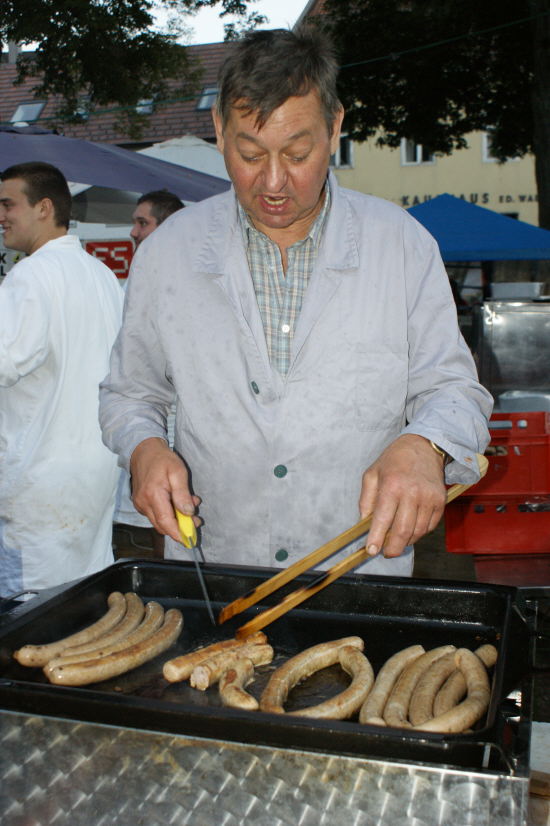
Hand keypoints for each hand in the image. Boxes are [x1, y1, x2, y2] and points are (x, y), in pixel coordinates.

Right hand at [130, 437, 199, 542]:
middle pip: (162, 526)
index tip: (189, 540)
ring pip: (159, 522)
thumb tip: (188, 512)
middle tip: (196, 520)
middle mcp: (143, 503)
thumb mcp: (178, 472)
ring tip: (189, 507)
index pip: (166, 522)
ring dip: (174, 520)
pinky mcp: (140, 504)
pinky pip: (155, 515)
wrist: (143, 451)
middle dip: (180, 528)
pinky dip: (167, 514)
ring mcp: (140, 504)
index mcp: (153, 495)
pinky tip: (177, 504)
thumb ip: (183, 494)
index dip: (178, 534)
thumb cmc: (162, 459)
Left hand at [359, 434, 445, 557]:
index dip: (376, 539)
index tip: (371, 550)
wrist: (424, 446)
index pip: (383, 520)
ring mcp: (429, 498)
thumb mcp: (372, 474)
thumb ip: (366, 500)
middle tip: (386, 552)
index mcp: (392, 486)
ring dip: (406, 541)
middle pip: (403, 531)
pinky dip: (419, 532)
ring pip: (418, 532)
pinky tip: (411, 528)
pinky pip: (429, 526)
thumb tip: (364, 523)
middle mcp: (412, 493)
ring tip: (397, 539)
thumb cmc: (395, 460)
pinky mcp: (440, 502)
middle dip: (393, 548)